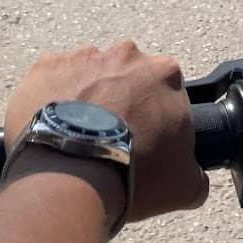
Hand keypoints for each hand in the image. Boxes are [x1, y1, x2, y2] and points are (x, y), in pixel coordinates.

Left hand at [4, 42, 207, 222]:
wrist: (70, 176)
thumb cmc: (132, 175)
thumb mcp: (183, 186)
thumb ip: (195, 174)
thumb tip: (194, 178)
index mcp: (165, 74)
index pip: (165, 90)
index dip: (156, 116)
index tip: (145, 140)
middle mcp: (127, 55)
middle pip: (126, 78)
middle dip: (121, 102)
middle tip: (110, 140)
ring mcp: (84, 57)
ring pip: (88, 76)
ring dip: (85, 99)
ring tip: (76, 139)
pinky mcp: (47, 66)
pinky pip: (52, 80)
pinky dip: (51, 100)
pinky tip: (50, 130)